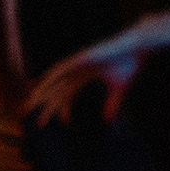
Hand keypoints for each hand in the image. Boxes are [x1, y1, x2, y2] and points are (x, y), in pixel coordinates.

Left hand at [28, 31, 143, 125]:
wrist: (139, 47)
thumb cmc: (131, 64)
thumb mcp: (120, 89)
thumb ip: (112, 103)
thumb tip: (108, 121)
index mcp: (87, 74)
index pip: (68, 94)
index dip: (61, 109)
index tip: (60, 123)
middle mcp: (79, 68)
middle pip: (58, 89)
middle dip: (46, 105)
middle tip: (35, 121)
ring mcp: (79, 62)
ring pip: (56, 80)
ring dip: (42, 92)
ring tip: (30, 105)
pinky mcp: (82, 57)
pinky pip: (62, 69)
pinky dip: (50, 77)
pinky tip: (40, 86)